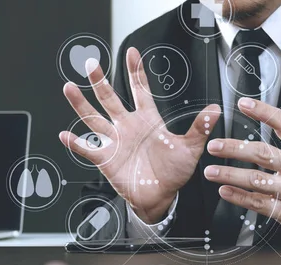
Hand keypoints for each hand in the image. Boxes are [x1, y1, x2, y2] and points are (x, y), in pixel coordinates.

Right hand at [59, 48, 219, 223]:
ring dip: (81, 105)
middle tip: (91, 63)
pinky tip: (65, 135)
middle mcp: (127, 127)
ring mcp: (115, 142)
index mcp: (147, 120)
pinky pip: (88, 150)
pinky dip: (76, 143)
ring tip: (69, 88)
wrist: (160, 196)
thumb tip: (216, 110)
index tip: (131, 52)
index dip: (136, 71)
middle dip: (101, 81)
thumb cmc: (174, 172)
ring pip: (94, 119)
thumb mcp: (190, 149)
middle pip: (110, 99)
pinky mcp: (106, 159)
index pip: (140, 90)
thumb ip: (199, 128)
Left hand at [203, 81, 280, 239]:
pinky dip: (240, 198)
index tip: (243, 104)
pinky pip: (260, 204)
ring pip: (258, 181)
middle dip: (237, 149)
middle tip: (215, 145)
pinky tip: (224, 191)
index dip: (264, 112)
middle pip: (265, 154)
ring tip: (211, 170)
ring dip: (231, 175)